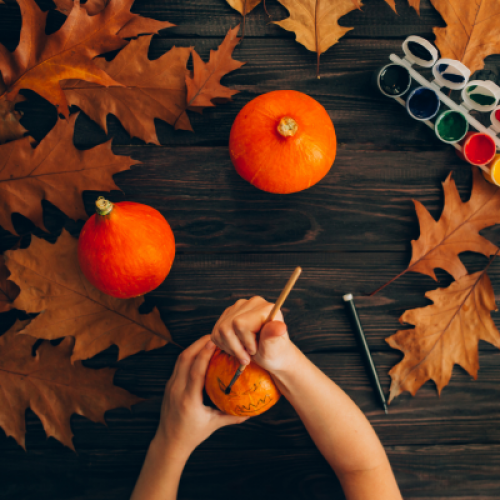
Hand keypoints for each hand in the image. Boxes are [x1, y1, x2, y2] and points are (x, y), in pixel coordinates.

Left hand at [155, 335, 247, 458]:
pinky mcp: (169, 385)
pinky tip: (200, 353)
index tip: (214, 342)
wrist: (168, 442)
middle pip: (185, 358)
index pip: (195, 371)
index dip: (204, 354)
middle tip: (215, 335)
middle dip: (198, 343)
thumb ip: (232, 416)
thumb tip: (252, 411)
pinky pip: (179, 365)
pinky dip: (190, 355)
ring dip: (193, 347)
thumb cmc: (192, 435)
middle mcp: (177, 389)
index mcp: (188, 399)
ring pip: (180, 359)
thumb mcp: (213, 425)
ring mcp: (171, 386)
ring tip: (209, 340)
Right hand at [211, 296, 296, 372]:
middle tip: (249, 355)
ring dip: (230, 347)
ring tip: (243, 353)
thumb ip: (273, 337)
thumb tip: (280, 327)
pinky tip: (237, 347)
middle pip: (227, 327)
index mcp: (265, 308)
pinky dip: (224, 345)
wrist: (270, 353)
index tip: (255, 350)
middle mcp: (251, 303)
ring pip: (220, 329)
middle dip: (237, 347)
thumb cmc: (275, 352)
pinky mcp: (228, 314)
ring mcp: (238, 307)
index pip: (240, 324)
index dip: (246, 342)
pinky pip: (216, 331)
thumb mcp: (275, 349)